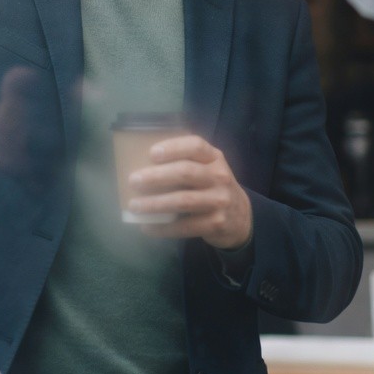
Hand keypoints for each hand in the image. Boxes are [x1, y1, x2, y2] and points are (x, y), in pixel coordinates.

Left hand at [126, 133, 252, 247]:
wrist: (240, 217)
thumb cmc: (212, 187)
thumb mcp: (207, 169)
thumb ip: (186, 163)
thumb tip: (141, 165)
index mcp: (214, 158)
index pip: (195, 146)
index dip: (173, 148)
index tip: (151, 154)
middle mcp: (219, 176)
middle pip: (186, 172)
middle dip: (156, 176)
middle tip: (133, 181)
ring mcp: (220, 201)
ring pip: (183, 201)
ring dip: (155, 204)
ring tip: (134, 206)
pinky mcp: (216, 223)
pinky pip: (185, 226)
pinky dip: (163, 227)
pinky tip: (147, 227)